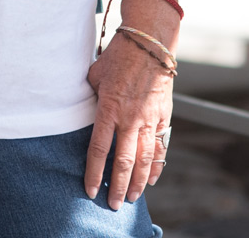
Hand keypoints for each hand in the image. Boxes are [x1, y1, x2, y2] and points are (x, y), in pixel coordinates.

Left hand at [83, 32, 175, 208]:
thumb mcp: (95, 75)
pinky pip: (161, 146)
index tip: (90, 190)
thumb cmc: (118, 55)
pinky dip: (157, 165)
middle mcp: (130, 118)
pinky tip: (153, 179)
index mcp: (109, 109)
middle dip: (118, 187)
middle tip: (113, 205)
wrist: (150, 41)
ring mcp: (149, 118)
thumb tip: (84, 111)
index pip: (99, 150)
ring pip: (145, 159)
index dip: (94, 173)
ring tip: (132, 198)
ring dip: (139, 182)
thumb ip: (91, 98)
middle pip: (124, 162)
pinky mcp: (163, 115)